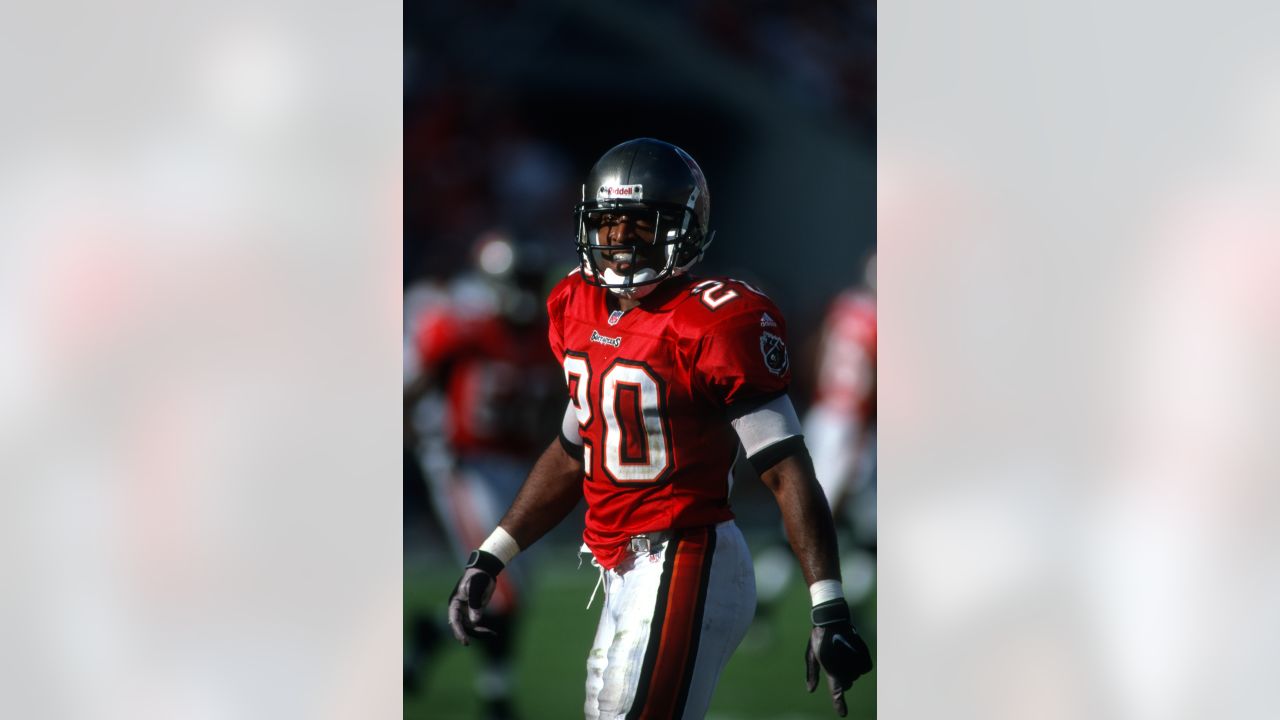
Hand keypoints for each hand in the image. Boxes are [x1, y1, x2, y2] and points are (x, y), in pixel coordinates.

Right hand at [446, 550, 504, 644]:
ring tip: (491, 634)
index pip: (454, 621)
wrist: (485, 570)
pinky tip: (492, 633)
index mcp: (455, 603)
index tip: (465, 642)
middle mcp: (459, 609)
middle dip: (470, 634)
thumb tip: (475, 621)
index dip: (459, 632)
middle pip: (462, 627)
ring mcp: (466, 612)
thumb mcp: (477, 587)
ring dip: (479, 633)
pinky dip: (483, 630)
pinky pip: (476, 625)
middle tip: (482, 638)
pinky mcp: (475, 612)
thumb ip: (475, 604)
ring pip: (470, 628)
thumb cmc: (478, 576)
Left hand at [804, 599, 872, 716]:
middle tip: (835, 659)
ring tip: (842, 652)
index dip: (839, 704)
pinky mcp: (864, 655)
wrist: (832, 618)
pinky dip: (860, 664)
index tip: (843, 714)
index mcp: (831, 669)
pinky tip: (853, 654)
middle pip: (847, 683)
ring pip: (855, 675)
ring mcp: (856, 662)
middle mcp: (845, 668)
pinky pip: (865, 668)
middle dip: (842, 676)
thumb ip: (812, 674)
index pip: (837, 692)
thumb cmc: (818, 638)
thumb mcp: (811, 655)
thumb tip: (810, 690)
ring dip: (850, 668)